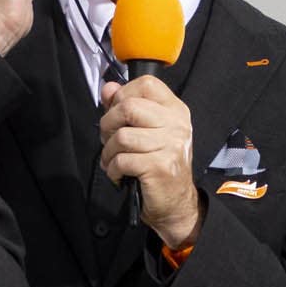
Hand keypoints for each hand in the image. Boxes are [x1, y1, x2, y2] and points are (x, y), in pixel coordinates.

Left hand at [99, 73, 198, 246]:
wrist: (175, 202)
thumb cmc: (158, 165)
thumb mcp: (146, 131)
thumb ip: (126, 106)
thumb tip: (108, 88)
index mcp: (175, 110)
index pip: (146, 84)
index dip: (123, 95)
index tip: (117, 112)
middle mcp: (177, 125)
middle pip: (128, 107)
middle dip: (108, 124)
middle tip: (110, 140)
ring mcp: (170, 145)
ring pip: (121, 136)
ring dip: (109, 152)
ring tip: (114, 160)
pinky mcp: (160, 166)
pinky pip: (121, 160)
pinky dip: (113, 169)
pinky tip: (119, 174)